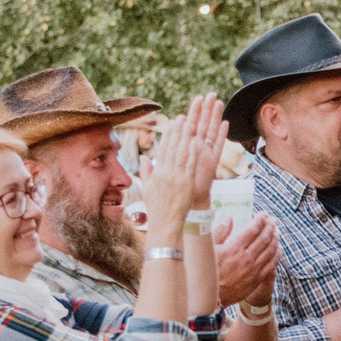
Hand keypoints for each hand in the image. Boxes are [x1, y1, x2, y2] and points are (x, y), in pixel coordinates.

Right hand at [137, 94, 226, 238]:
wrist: (165, 224)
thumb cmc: (156, 208)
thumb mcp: (146, 188)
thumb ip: (146, 171)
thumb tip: (144, 157)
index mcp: (156, 173)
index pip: (162, 149)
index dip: (168, 135)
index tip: (172, 123)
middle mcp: (165, 173)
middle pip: (171, 148)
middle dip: (177, 131)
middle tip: (182, 117)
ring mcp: (175, 178)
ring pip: (180, 153)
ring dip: (185, 137)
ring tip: (190, 124)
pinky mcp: (185, 184)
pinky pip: (189, 165)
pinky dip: (192, 153)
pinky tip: (196, 142)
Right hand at [211, 213, 279, 309]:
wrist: (212, 297)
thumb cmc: (208, 272)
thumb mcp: (209, 250)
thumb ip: (220, 232)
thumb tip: (229, 218)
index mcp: (234, 248)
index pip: (253, 229)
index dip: (260, 219)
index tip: (263, 214)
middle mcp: (246, 258)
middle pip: (265, 238)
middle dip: (270, 226)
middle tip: (272, 220)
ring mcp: (254, 269)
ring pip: (271, 250)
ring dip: (275, 238)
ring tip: (276, 231)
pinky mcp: (257, 279)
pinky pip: (272, 264)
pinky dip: (277, 254)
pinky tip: (277, 248)